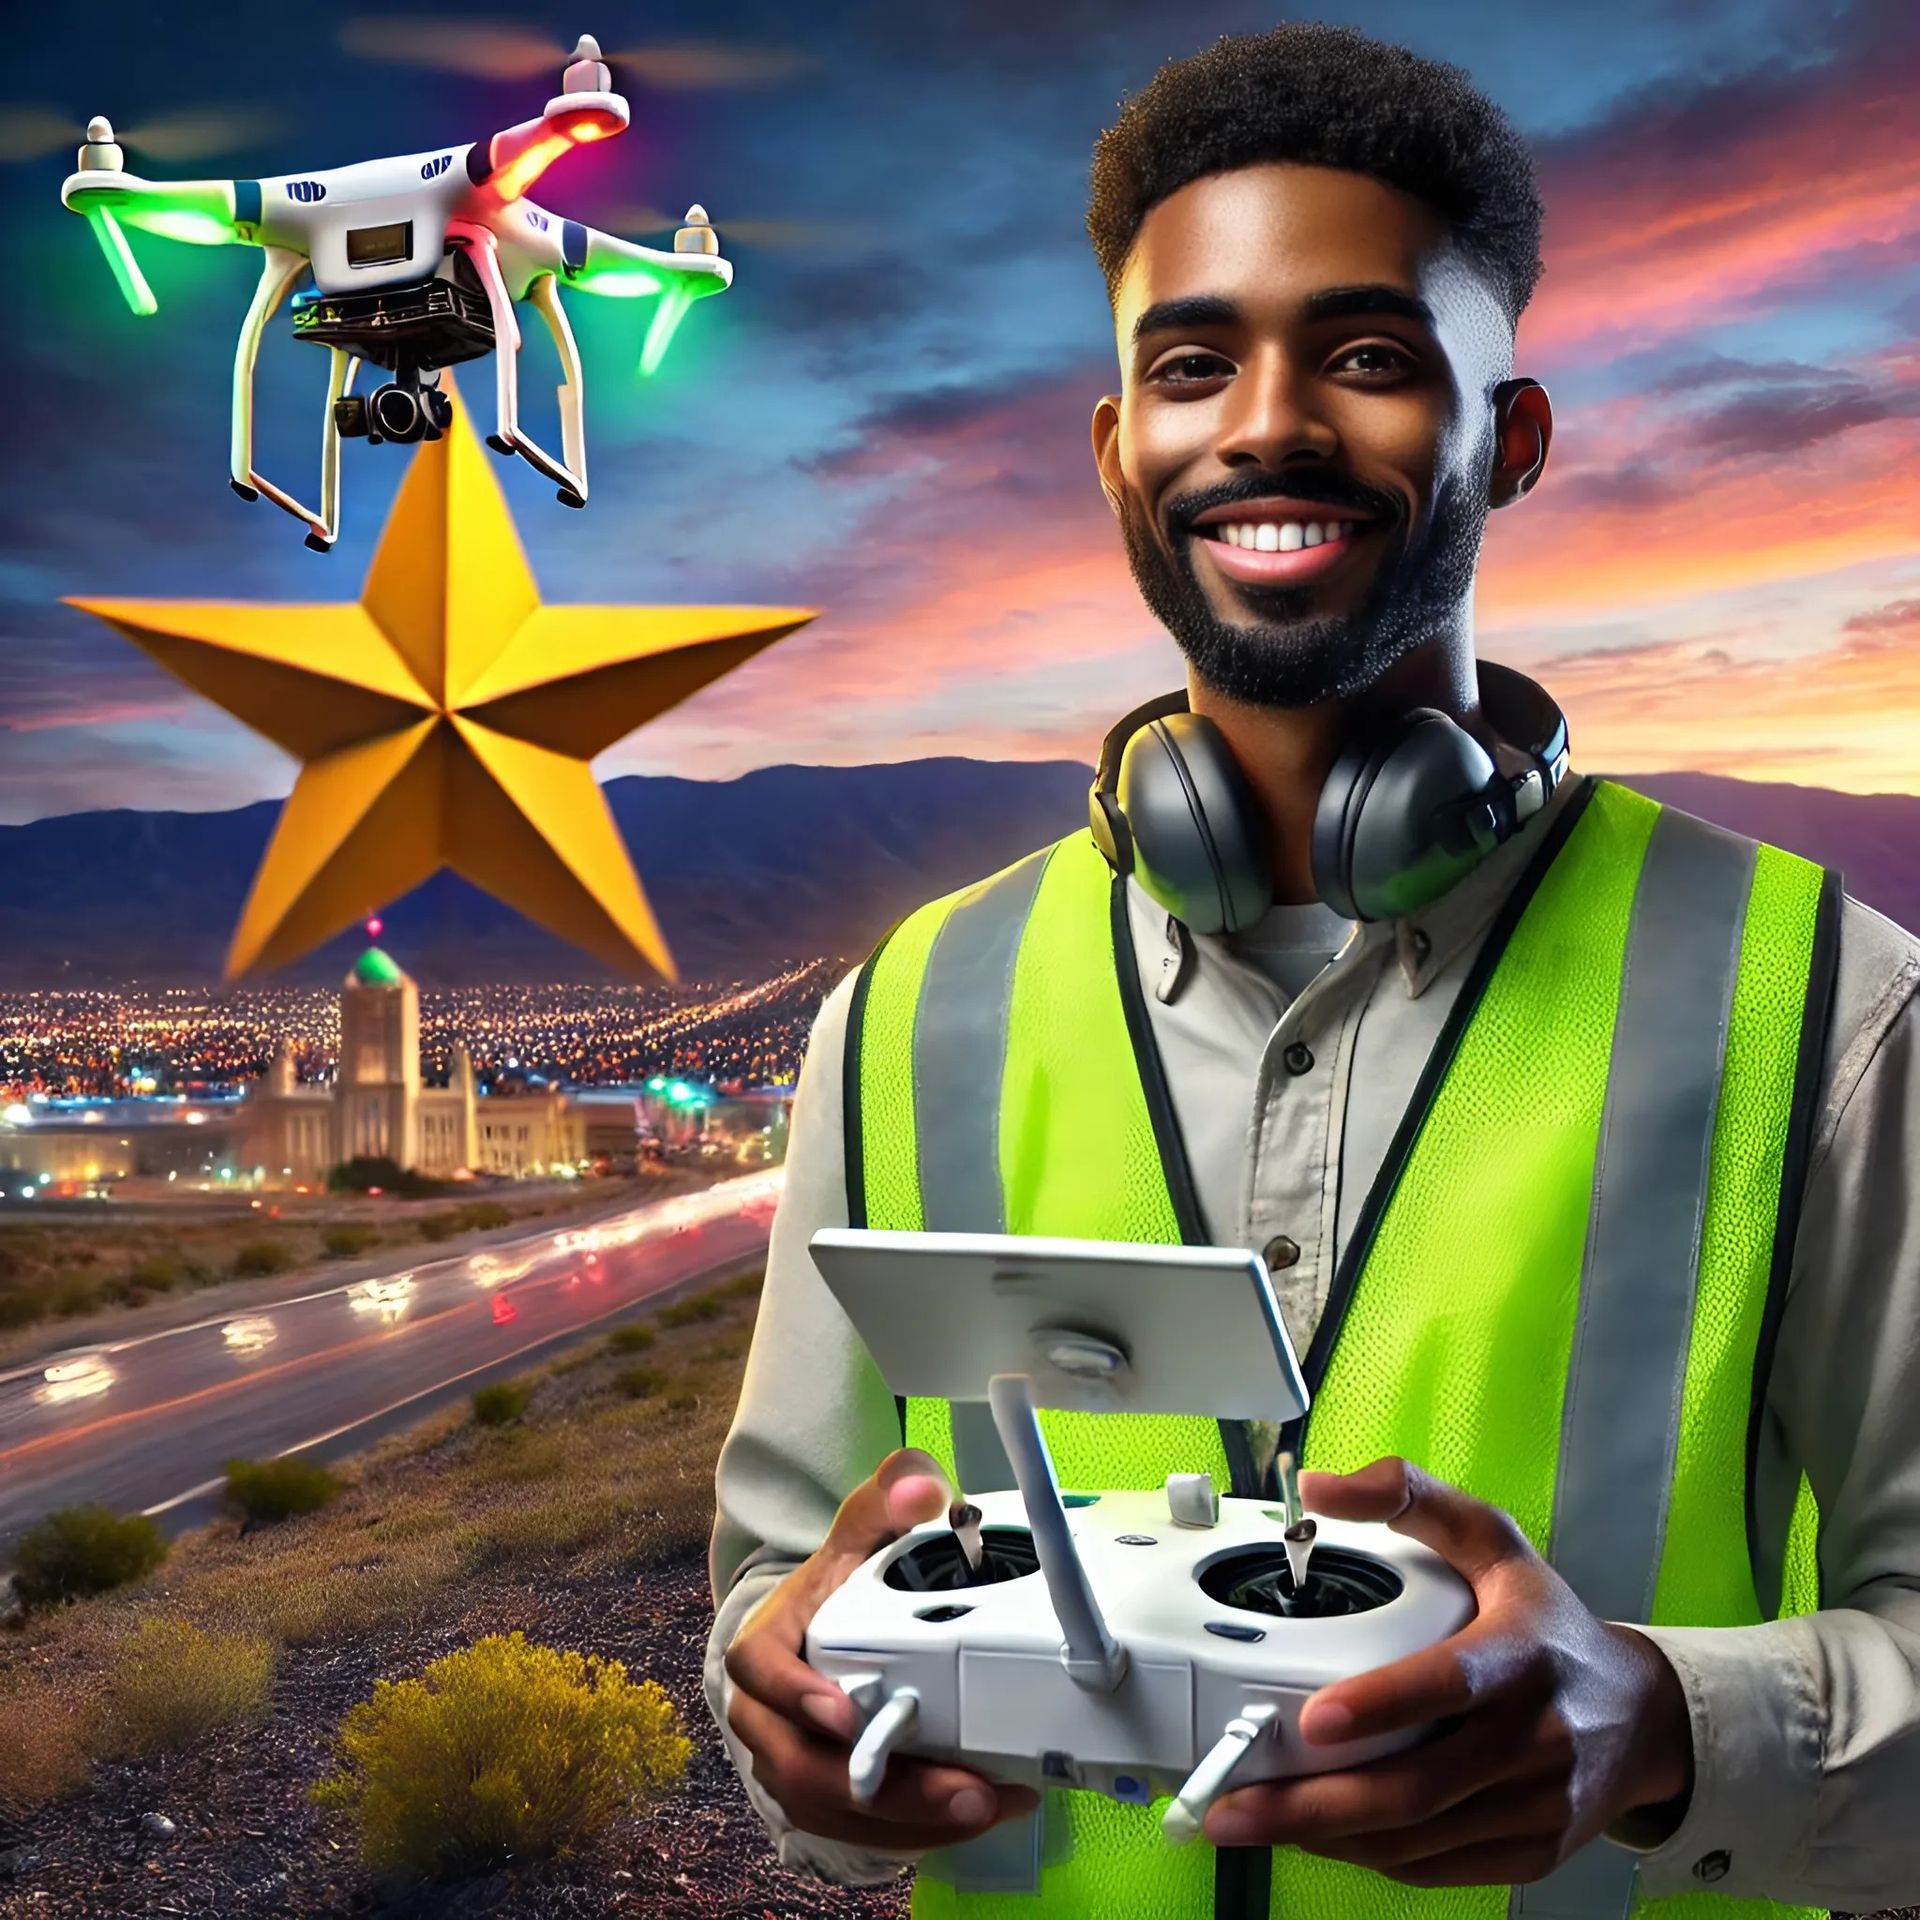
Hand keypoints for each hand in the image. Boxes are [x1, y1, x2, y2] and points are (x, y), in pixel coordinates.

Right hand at [724, 1447, 1039, 1851]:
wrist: (830, 1623)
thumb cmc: (845, 1575)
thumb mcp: (866, 1525)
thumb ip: (892, 1495)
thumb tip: (922, 1489)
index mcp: (765, 1645)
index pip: (758, 1671)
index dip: (794, 1696)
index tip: (845, 1716)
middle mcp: (769, 1716)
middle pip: (803, 1768)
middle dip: (883, 1790)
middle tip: (962, 1789)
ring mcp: (796, 1764)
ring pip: (837, 1813)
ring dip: (914, 1821)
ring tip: (990, 1805)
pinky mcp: (831, 1799)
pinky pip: (866, 1832)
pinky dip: (923, 1829)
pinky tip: (985, 1812)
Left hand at [1202, 1457, 1693, 1886]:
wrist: (1642, 1716)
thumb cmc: (1546, 1620)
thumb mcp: (1492, 1538)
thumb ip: (1407, 1495)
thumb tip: (1317, 1487)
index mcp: (1524, 1654)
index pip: (1452, 1682)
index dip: (1384, 1703)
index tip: (1315, 1718)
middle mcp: (1537, 1737)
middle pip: (1418, 1786)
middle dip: (1317, 1803)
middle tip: (1235, 1803)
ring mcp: (1538, 1806)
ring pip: (1419, 1837)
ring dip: (1328, 1837)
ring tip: (1253, 1819)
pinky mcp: (1531, 1852)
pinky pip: (1436, 1866)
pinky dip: (1370, 1856)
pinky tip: (1319, 1836)